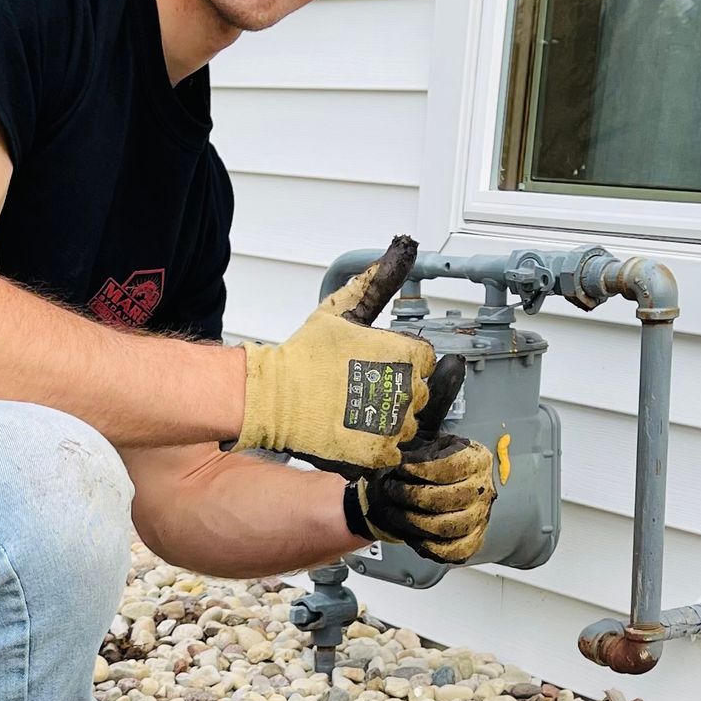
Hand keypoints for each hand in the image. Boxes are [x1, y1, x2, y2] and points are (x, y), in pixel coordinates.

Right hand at [236, 253, 434, 467]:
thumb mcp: (342, 311)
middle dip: (397, 390)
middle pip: (419, 393)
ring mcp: (393, 423)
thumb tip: (403, 249)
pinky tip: (355, 432)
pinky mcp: (377, 452)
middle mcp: (404, 389)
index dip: (403, 362)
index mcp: (403, 353)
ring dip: (388, 419)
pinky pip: (393, 451)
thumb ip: (376, 283)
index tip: (378, 365)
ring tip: (356, 410)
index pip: (426, 360)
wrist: (273, 397)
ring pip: (408, 424)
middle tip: (361, 388)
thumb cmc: (303, 355)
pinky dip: (377, 445)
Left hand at [344, 433, 495, 563]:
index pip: (452, 467)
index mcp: (477, 460)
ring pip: (446, 527)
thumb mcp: (428, 443)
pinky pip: (452, 551)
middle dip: (412, 496)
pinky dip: (428, 546)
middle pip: (447, 499)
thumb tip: (402, 436)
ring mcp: (480, 517)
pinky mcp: (472, 539)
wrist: (437, 486)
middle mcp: (483, 489)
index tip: (402, 469)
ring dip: (413, 522)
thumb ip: (419, 437)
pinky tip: (411, 534)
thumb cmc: (430, 464)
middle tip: (391, 490)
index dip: (423, 470)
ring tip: (394, 512)